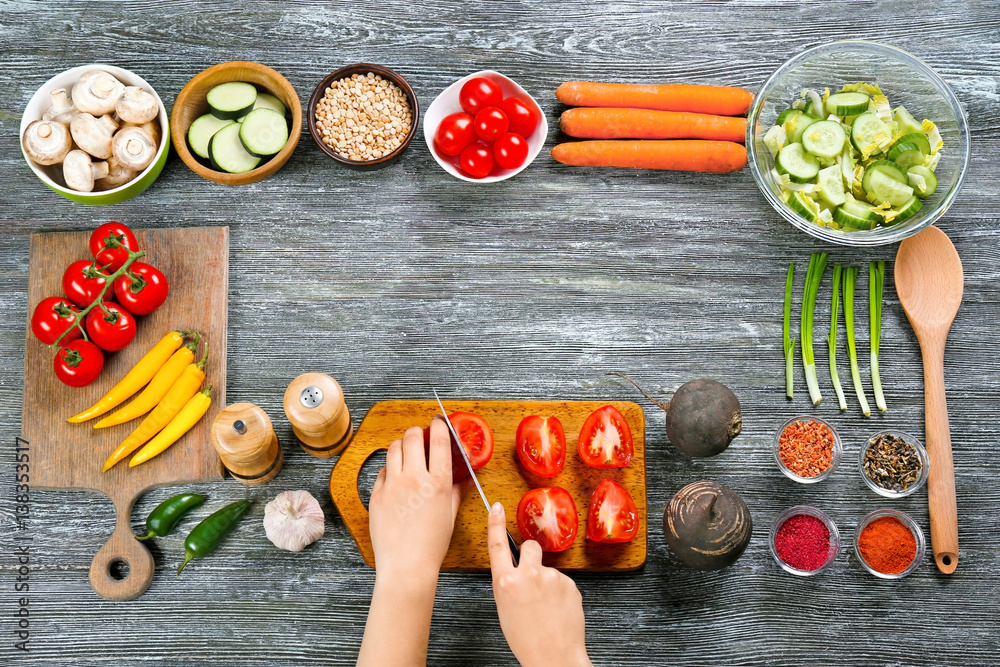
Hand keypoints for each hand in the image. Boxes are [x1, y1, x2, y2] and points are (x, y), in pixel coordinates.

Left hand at [368, 417, 464, 582]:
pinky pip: (382, 470)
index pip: (439, 440)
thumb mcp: (450, 516)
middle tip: (421, 436)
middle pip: (412, 437)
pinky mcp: (376, 494)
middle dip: (417, 431)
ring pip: (394, 448)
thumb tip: (465, 479)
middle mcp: (414, 479)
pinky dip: (390, 468)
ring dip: (402, 445)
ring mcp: (392, 485)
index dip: (439, 425)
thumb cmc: (431, 545)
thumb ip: (456, 491)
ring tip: (407, 452)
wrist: (406, 566)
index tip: (439, 422)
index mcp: (437, 483)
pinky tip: (396, 476)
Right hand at [488, 502, 591, 666]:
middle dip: (531, 555)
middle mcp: (528, 575)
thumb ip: (509, 584)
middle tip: (533, 575)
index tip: (496, 508)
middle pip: (529, 546)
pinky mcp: (570, 583)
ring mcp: (551, 577)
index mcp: (505, 582)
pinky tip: (558, 610)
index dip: (495, 523)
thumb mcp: (505, 609)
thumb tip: (517, 572)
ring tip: (547, 607)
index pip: (497, 545)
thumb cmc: (527, 640)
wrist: (554, 657)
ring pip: (548, 568)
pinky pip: (563, 581)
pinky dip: (561, 592)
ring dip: (547, 582)